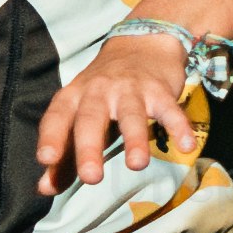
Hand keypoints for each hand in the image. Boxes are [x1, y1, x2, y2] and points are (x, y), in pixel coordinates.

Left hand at [42, 25, 195, 192]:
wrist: (141, 44)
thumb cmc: (103, 91)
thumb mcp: (79, 116)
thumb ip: (64, 157)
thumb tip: (45, 189)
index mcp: (74, 98)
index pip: (57, 117)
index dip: (52, 137)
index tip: (46, 159)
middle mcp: (99, 91)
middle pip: (91, 119)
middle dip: (90, 148)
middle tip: (92, 178)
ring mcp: (130, 89)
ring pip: (131, 114)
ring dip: (135, 139)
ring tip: (137, 165)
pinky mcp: (159, 90)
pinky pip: (170, 109)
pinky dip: (179, 127)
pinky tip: (186, 146)